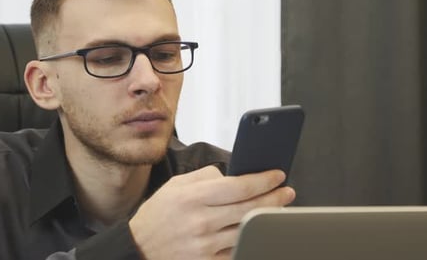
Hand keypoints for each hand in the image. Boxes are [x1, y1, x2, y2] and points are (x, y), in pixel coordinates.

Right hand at [128, 165, 295, 259]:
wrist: (139, 249)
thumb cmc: (159, 214)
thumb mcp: (176, 185)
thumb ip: (206, 176)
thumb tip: (234, 175)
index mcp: (193, 198)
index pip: (239, 186)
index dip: (263, 180)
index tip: (278, 175)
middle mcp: (200, 222)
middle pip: (249, 208)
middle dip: (274, 198)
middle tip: (287, 192)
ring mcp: (205, 246)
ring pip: (248, 230)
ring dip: (268, 219)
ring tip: (278, 208)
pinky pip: (238, 251)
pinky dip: (252, 239)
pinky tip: (259, 231)